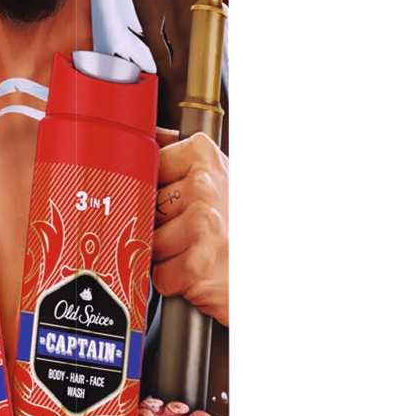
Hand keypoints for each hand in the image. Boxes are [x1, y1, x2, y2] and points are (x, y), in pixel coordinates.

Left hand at [152, 129, 228, 326]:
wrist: (270, 272)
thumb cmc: (241, 227)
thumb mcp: (219, 179)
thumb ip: (183, 158)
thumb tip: (155, 134)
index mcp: (205, 158)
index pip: (147, 167)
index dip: (155, 191)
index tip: (177, 201)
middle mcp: (204, 187)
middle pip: (145, 206)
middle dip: (160, 226)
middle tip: (192, 232)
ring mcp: (202, 225)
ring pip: (149, 240)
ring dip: (166, 255)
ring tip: (197, 252)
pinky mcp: (197, 264)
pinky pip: (159, 273)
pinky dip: (175, 281)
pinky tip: (200, 273)